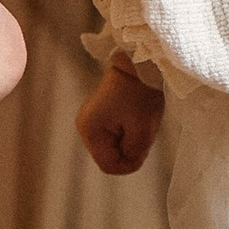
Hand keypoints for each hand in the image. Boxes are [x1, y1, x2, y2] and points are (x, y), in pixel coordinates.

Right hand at [77, 57, 164, 176]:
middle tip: (143, 131)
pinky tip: (134, 119)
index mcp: (91, 130)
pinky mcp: (98, 116)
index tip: (144, 148)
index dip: (129, 164)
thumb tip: (131, 163)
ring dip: (129, 141)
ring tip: (140, 121)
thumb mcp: (142, 128)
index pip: (109, 165)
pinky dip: (127, 133)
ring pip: (113, 147)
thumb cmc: (140, 92)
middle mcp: (84, 127)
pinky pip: (114, 136)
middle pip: (109, 157)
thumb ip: (135, 153)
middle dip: (129, 150)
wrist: (138, 63)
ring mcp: (90, 121)